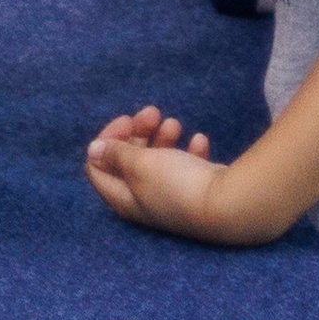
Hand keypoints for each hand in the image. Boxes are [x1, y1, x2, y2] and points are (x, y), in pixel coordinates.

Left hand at [84, 107, 259, 244]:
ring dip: (163, 137)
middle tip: (153, 113)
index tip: (127, 121)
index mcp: (122, 197)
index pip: (97, 167)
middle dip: (139, 132)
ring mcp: (168, 196)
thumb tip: (92, 151)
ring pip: (157, 160)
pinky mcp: (192, 192)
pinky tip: (199, 141)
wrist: (226, 206)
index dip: (107, 140)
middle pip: (128, 160)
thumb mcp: (140, 165)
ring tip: (175, 124)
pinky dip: (188, 150)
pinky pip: (184, 166)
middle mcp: (142, 200)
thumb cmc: (176, 184)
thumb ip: (116, 155)